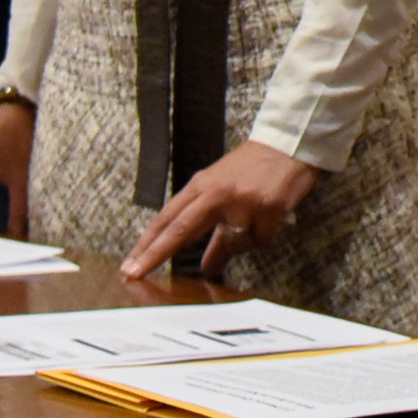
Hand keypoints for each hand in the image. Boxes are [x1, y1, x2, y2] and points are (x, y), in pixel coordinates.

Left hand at [120, 141, 321, 281]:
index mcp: (201, 186)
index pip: (167, 218)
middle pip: (179, 229)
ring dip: (242, 242)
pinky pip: (260, 241)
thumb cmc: (251, 168)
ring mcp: (242, 201)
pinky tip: (271, 216)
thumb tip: (205, 267)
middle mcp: (217, 193)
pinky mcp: (268, 209)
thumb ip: (209, 228)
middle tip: (133, 274)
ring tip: (255, 218)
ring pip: (232, 244)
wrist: (288, 144)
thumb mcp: (223, 191)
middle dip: (154, 254)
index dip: (147, 244)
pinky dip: (264, 235)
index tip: (130, 265)